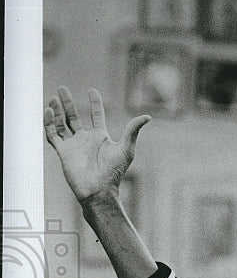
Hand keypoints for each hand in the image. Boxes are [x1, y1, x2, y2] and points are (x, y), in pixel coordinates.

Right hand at [43, 87, 148, 203]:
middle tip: (62, 88)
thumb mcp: (126, 148)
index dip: (94, 103)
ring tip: (53, 97)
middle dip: (68, 103)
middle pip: (74, 117)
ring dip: (57, 110)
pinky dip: (49, 123)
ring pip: (61, 124)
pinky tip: (49, 111)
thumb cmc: (114, 171)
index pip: (96, 115)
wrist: (99, 189)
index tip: (91, 90)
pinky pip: (53, 134)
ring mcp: (73, 145)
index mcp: (101, 137)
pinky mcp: (63, 152)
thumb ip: (133, 130)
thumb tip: (147, 116)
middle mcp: (86, 139)